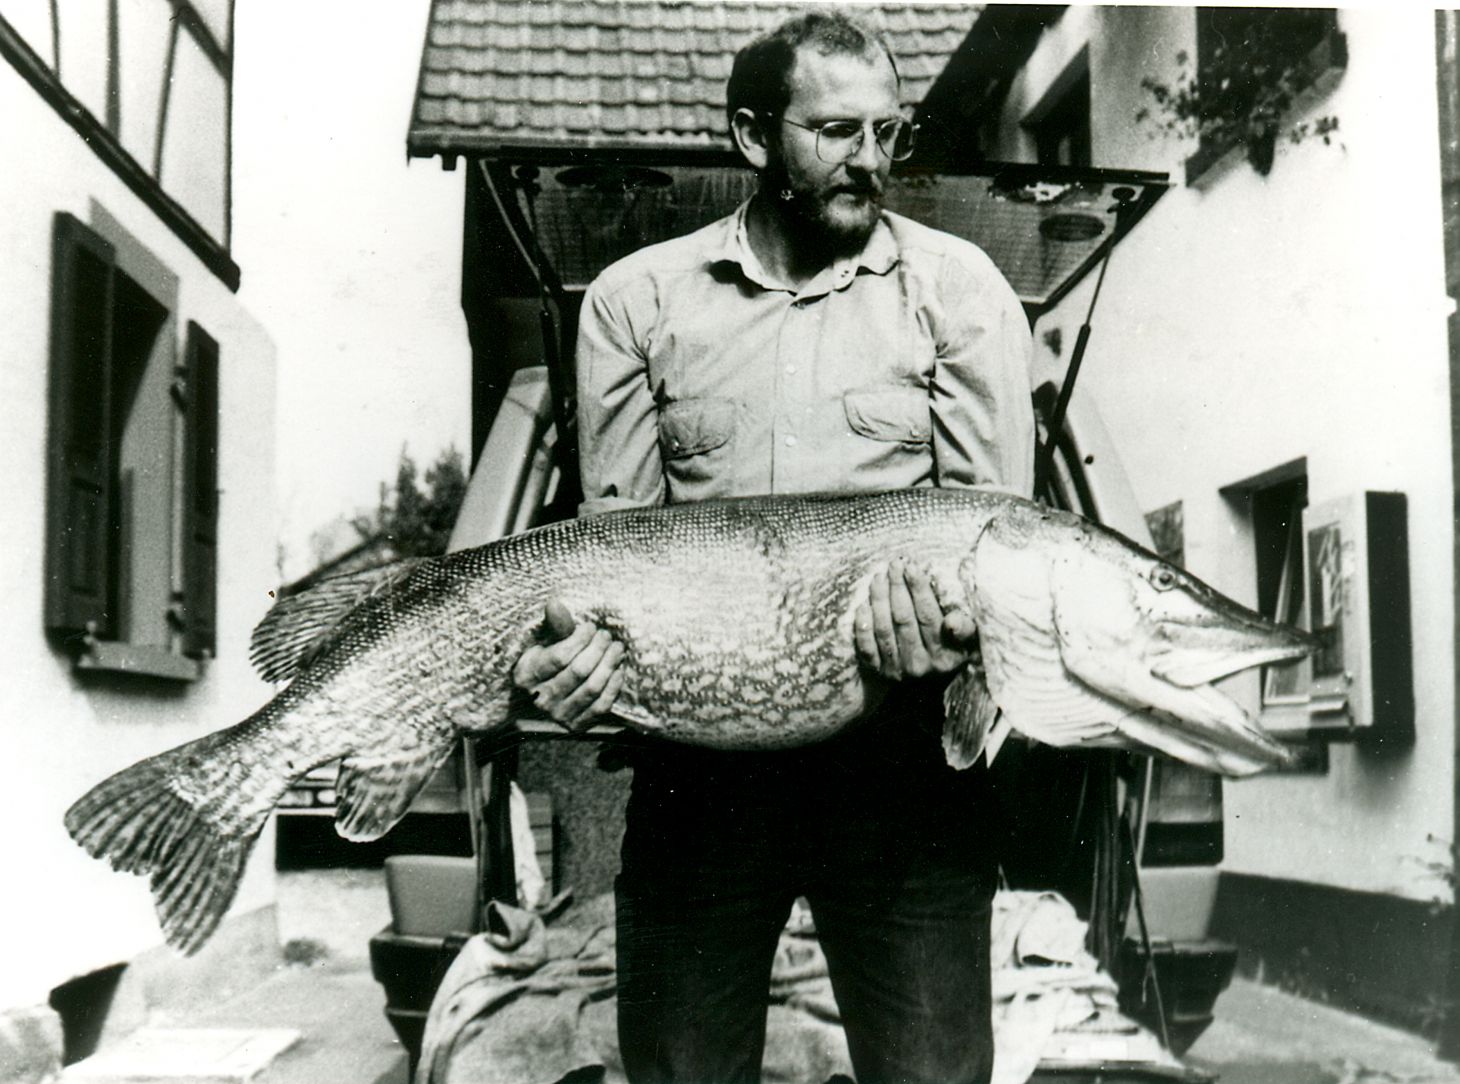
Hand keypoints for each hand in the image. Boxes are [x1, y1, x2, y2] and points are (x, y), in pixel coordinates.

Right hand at [512, 599, 625, 729]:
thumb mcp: (547, 641)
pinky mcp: (576, 725)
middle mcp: (539, 699)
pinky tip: (618, 670)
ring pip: (592, 688)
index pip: (560, 657)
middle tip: (607, 636)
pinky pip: (601, 706)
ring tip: (617, 648)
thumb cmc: (549, 660)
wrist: (548, 695)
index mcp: (525, 675)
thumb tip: (555, 603)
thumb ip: (555, 625)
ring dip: (609, 665)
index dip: (580, 639)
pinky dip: (613, 687)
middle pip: (579, 671)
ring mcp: (558, 715)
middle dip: (598, 649)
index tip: (590, 627)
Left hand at [853, 559, 977, 679]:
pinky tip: (864, 605)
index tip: (912, 566)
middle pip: (904, 618)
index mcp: (945, 656)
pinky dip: (863, 625)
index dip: (919, 589)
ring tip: (879, 577)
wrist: (928, 684)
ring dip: (879, 600)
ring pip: (884, 628)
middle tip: (894, 564)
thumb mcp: (968, 641)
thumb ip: (965, 628)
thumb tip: (952, 621)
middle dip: (897, 587)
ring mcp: (897, 670)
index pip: (929, 616)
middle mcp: (920, 665)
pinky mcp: (879, 672)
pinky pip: (866, 646)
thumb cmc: (951, 649)